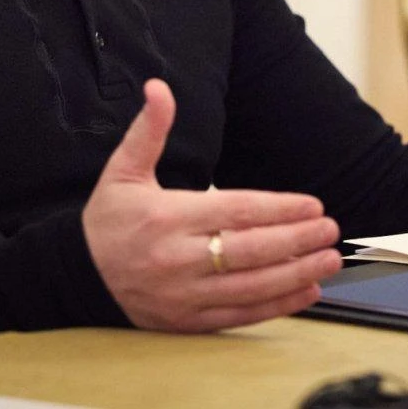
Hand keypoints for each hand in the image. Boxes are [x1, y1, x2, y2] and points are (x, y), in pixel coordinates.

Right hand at [82, 79, 342, 332]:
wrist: (76, 275)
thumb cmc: (108, 220)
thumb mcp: (123, 169)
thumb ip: (148, 130)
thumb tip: (159, 87)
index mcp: (166, 217)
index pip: (235, 211)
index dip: (278, 209)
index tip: (312, 204)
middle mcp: (177, 258)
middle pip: (250, 250)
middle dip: (297, 240)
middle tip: (331, 230)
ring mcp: (183, 294)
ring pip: (251, 287)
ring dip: (296, 274)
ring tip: (329, 260)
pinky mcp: (187, 321)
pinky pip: (240, 315)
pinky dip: (277, 306)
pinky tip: (306, 292)